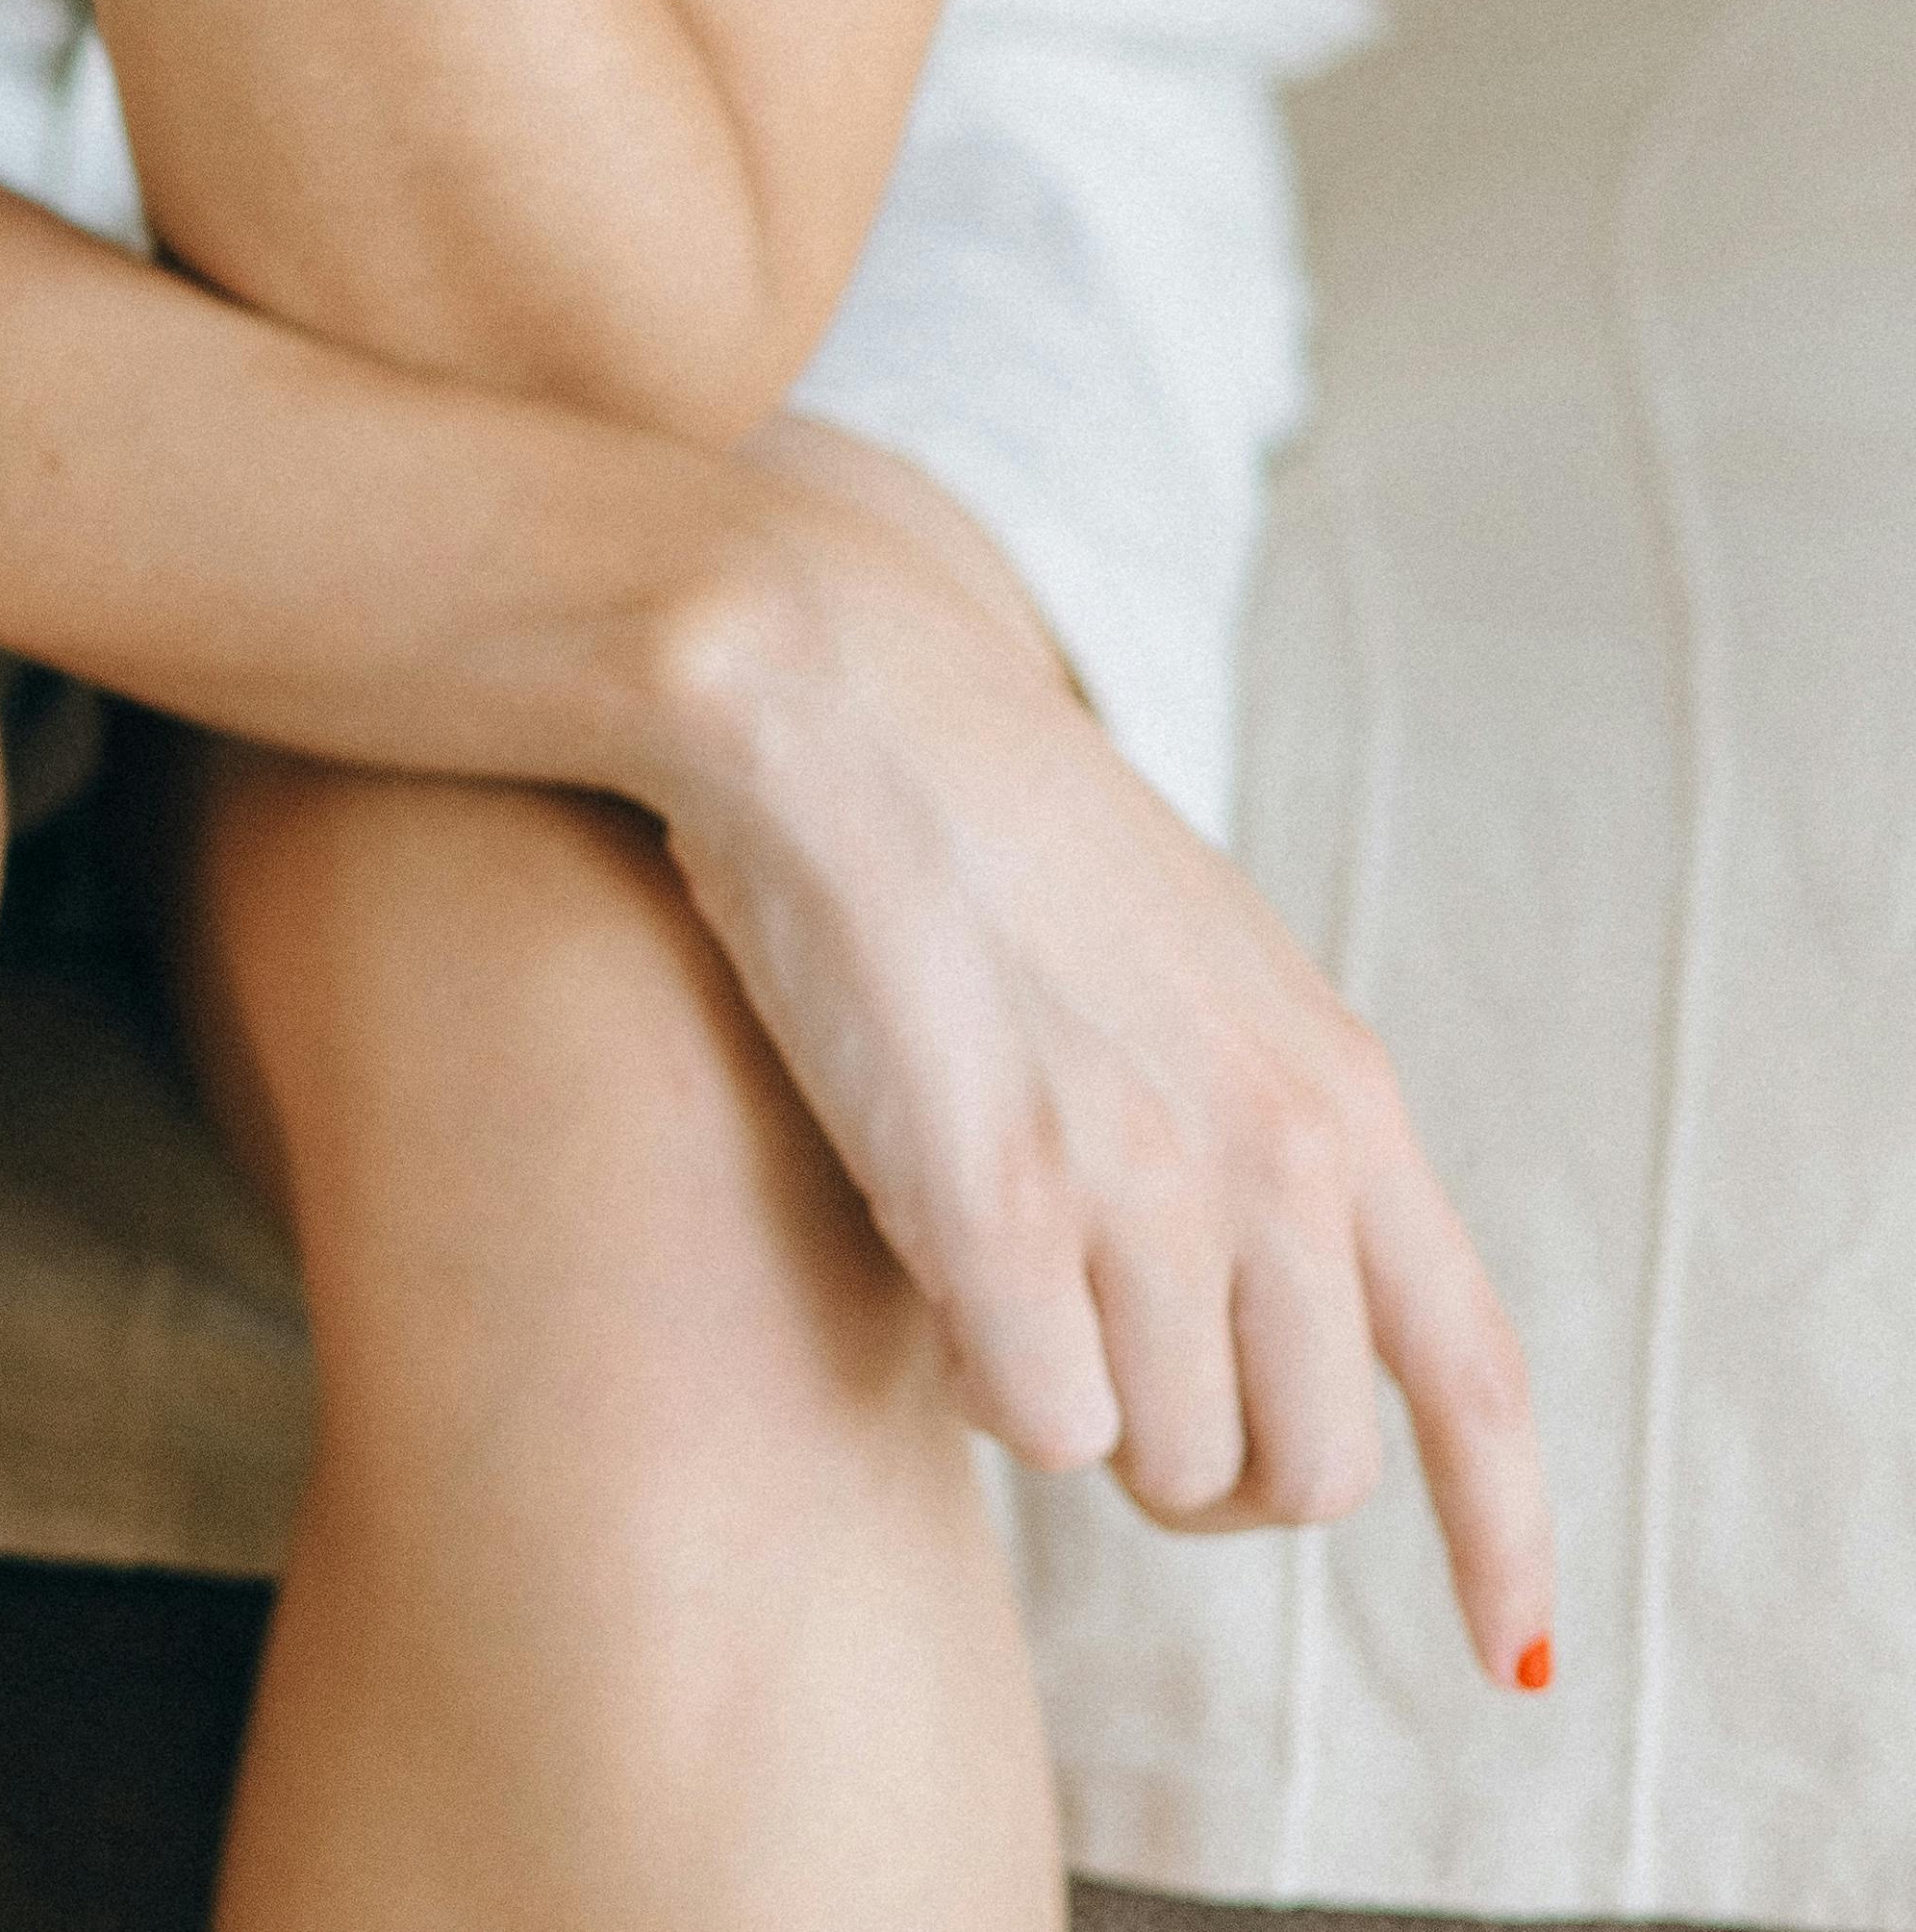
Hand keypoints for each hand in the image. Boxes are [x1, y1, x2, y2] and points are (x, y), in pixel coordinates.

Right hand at [640, 443, 1557, 1696]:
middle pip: (1310, 1473)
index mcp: (1341, 1090)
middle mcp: (1276, 1153)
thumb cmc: (1002, 831)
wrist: (843, 697)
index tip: (1510, 1656)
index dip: (1506, 1540)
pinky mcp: (1003, 1214)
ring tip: (1003, 1260)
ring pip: (1168, 1468)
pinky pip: (1041, 1428)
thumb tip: (1302, 1328)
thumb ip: (1283, 1135)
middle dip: (1215, 1467)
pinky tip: (936, 1248)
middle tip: (1115, 1374)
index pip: (1475, 1377)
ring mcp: (1145, 1187)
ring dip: (1086, 1407)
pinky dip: (985, 1377)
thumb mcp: (1211, 967)